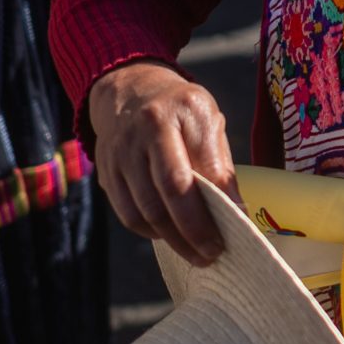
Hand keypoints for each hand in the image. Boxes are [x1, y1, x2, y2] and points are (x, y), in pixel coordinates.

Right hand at [88, 61, 236, 266]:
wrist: (129, 90)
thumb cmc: (179, 111)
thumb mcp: (208, 120)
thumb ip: (220, 163)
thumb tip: (235, 212)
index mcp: (179, 111)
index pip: (200, 168)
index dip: (219, 205)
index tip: (237, 230)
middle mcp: (145, 130)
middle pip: (168, 192)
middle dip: (193, 230)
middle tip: (213, 254)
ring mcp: (120, 152)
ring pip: (145, 210)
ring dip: (173, 239)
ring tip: (195, 253)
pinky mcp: (106, 172)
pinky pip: (128, 214)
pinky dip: (151, 232)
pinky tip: (169, 235)